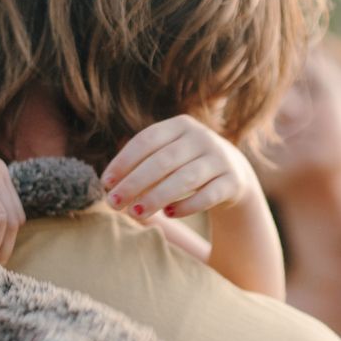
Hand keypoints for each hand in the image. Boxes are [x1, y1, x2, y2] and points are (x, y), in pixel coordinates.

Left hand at [101, 115, 259, 220]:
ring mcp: (220, 158)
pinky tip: (168, 214)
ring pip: (185, 178)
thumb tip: (110, 185)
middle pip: (163, 161)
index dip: (124, 161)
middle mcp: (201, 137)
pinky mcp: (233, 181)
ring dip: (156, 197)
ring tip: (135, 213)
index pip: (147, 140)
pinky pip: (208, 195)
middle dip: (135, 183)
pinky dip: (186, 206)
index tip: (106, 183)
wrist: (233, 173)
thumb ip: (142, 164)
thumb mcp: (168, 155)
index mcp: (180, 125)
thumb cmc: (186, 165)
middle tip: (114, 204)